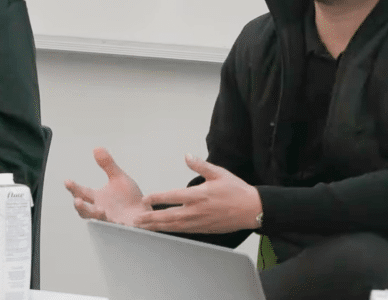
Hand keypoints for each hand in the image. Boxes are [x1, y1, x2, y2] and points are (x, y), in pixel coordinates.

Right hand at [64, 147, 150, 225]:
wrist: (144, 210)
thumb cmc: (129, 197)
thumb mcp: (118, 177)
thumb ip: (107, 164)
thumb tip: (97, 148)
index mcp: (98, 198)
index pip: (82, 193)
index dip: (74, 188)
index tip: (67, 181)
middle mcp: (101, 210)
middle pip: (86, 211)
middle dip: (81, 207)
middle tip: (77, 201)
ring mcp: (111, 219)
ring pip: (100, 221)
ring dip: (98, 216)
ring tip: (100, 210)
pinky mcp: (124, 226)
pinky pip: (120, 227)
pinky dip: (120, 224)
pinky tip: (121, 222)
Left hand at [135, 154, 261, 233]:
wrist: (251, 210)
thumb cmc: (236, 190)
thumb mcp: (219, 173)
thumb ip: (201, 165)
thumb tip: (187, 156)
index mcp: (199, 195)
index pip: (173, 196)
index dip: (157, 198)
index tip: (146, 199)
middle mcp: (196, 210)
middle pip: (168, 216)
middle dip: (150, 218)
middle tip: (136, 220)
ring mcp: (199, 222)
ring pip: (173, 226)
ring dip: (157, 227)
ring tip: (143, 227)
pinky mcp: (203, 229)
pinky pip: (182, 231)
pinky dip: (170, 231)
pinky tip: (161, 230)